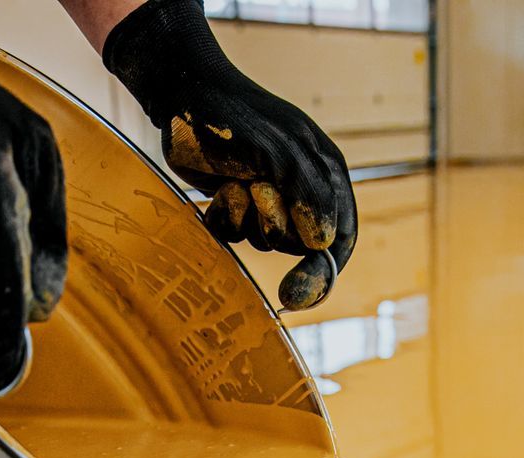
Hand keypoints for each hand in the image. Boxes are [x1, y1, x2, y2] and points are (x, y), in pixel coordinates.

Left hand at [103, 0, 356, 309]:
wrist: (183, 96)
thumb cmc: (238, 117)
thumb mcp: (281, 153)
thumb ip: (308, 195)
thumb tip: (323, 243)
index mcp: (325, 174)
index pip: (340, 237)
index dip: (324, 271)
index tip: (297, 295)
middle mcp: (301, 189)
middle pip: (302, 245)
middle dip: (278, 226)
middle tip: (259, 194)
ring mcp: (266, 197)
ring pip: (266, 240)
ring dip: (249, 219)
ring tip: (237, 182)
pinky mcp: (234, 203)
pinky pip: (235, 234)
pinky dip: (225, 218)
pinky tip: (220, 189)